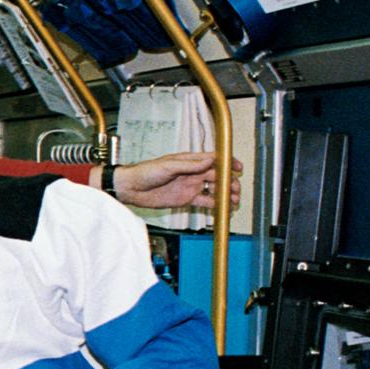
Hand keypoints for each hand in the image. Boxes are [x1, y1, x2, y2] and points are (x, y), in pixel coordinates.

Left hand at [106, 152, 241, 210]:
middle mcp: (192, 173)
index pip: (213, 159)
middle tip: (236, 190)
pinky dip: (214, 205)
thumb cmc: (146, 172)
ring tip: (233, 201)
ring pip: (213, 189)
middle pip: (216, 176)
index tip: (237, 168)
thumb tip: (209, 160)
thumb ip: (190, 165)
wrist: (132, 189)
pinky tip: (222, 208)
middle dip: (229, 182)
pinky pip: (204, 201)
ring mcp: (190, 186)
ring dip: (224, 194)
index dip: (227, 163)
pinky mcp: (186, 199)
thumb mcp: (168, 166)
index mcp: (189, 161)